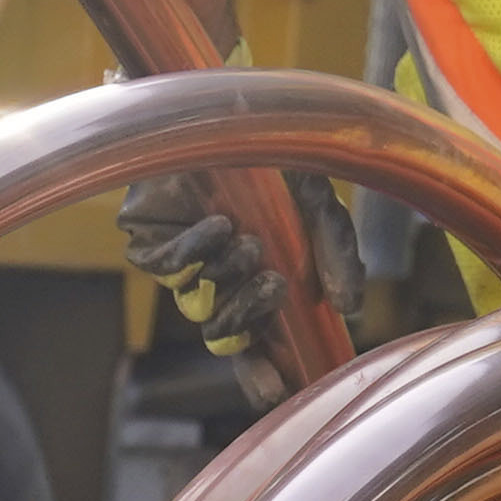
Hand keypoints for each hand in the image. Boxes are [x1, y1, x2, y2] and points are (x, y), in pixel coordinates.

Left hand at [114, 169, 370, 403]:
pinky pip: (170, 269)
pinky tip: (217, 223)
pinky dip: (196, 250)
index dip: (266, 374)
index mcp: (258, 282)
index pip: (259, 345)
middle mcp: (220, 282)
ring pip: (200, 305)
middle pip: (227, 337)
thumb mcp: (319, 203)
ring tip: (248, 240)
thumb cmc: (275, 156)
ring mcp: (184, 266)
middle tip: (274, 285)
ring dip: (231, 276)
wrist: (227, 108)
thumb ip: (338, 253)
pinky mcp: (149, 245)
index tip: (281, 392)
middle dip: (251, 318)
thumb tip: (350, 309)